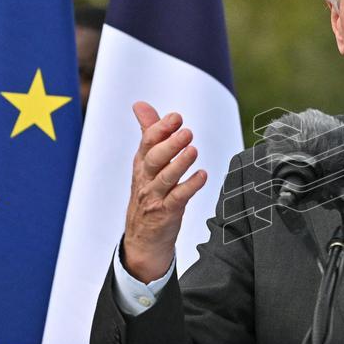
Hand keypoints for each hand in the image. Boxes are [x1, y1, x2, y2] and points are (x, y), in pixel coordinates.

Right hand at [122, 102, 207, 281]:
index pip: (147, 143)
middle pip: (154, 158)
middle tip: (186, 131)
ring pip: (165, 178)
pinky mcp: (166, 214)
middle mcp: (146, 179)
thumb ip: (148, 133)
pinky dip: (190, 187)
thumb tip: (140, 104)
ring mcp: (154, 197)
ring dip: (180, 164)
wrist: (141, 239)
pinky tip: (202, 176)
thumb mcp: (146, 164)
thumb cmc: (148, 195)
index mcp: (141, 164)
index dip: (160, 129)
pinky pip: (178, 199)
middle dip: (169, 144)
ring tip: (193, 150)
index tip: (176, 116)